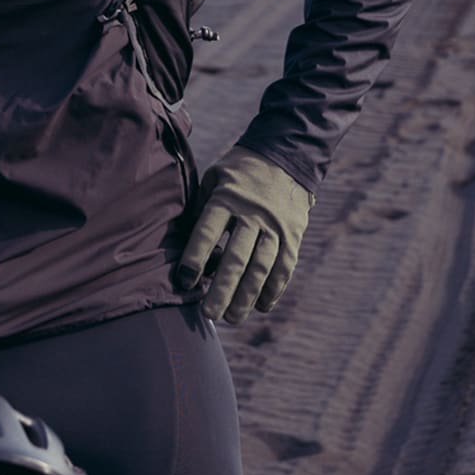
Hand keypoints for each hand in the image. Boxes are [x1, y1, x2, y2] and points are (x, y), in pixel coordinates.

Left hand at [174, 147, 313, 323]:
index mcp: (227, 198)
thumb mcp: (214, 178)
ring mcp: (276, 227)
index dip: (195, 258)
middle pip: (236, 258)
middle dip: (222, 289)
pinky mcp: (293, 235)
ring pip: (261, 268)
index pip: (208, 232)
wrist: (287, 156)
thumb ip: (200, 208)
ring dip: (247, 297)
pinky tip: (261, 307)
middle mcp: (253, 214)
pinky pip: (284, 267)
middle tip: (208, 315)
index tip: (185, 281)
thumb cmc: (239, 171)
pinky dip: (274, 289)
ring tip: (232, 318)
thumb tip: (182, 244)